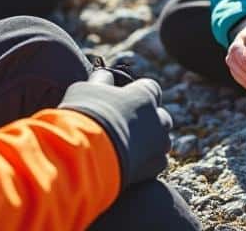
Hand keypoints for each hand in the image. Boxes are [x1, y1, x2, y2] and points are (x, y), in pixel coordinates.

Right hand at [58, 70, 172, 189]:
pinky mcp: (155, 167)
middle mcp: (158, 118)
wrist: (84, 156)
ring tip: (126, 149)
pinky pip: (157, 163)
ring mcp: (159, 144)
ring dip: (149, 144)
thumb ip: (101, 83)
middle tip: (127, 128)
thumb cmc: (84, 117)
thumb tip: (105, 77)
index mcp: (144, 95)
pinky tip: (129, 165)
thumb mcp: (86, 89)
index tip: (126, 101)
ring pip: (161, 141)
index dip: (138, 95)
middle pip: (161, 117)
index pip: (151, 89)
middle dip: (149, 122)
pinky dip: (146, 164)